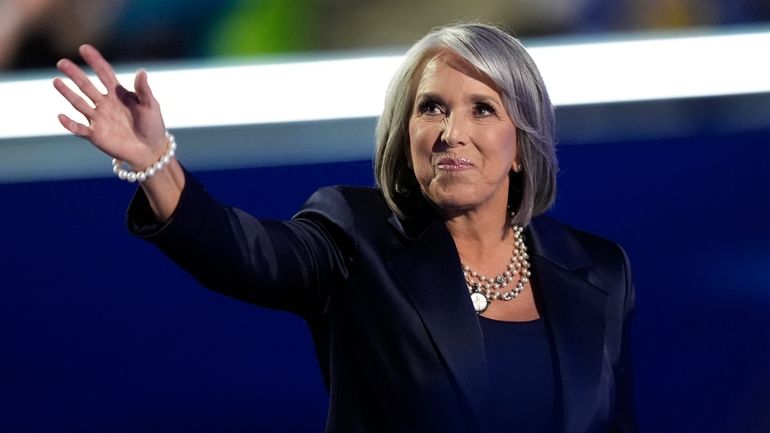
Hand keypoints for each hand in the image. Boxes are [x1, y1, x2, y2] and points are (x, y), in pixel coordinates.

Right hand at [53, 44, 167, 168]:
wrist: (150, 150)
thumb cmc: (152, 125)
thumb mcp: (151, 106)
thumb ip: (144, 91)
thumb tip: (141, 72)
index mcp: (118, 93)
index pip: (104, 74)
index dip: (95, 61)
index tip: (84, 49)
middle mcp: (105, 103)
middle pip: (87, 86)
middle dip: (75, 74)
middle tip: (62, 62)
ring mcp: (99, 118)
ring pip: (79, 103)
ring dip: (68, 93)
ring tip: (56, 81)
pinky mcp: (96, 135)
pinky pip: (80, 129)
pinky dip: (70, 124)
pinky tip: (61, 116)